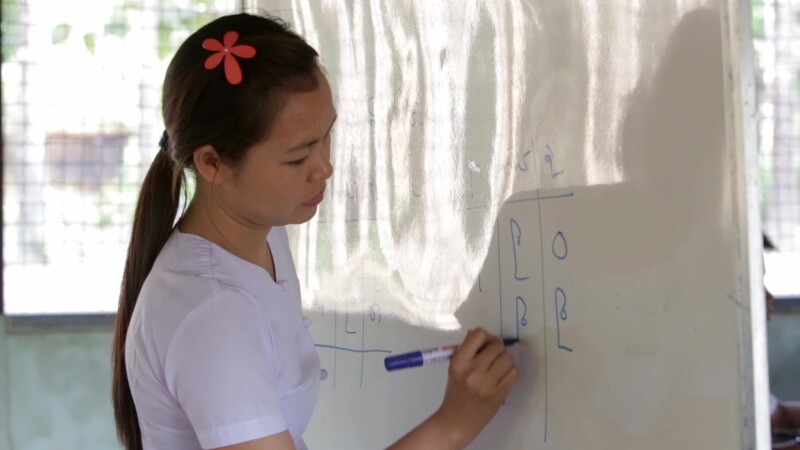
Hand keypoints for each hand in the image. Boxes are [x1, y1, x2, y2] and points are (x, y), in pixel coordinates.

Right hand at [433, 328, 518, 447]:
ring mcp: (487, 383)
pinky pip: (514, 373)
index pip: (479, 334)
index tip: (483, 345)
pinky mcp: (500, 393)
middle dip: (496, 349)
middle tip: (492, 357)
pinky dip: (510, 372)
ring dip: (505, 360)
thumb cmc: (455, 391)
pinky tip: (502, 377)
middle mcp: (473, 370)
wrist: (457, 421)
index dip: (485, 337)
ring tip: (497, 368)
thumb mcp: (454, 368)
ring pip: (508, 358)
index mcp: (459, 361)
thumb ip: (467, 350)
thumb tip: (480, 333)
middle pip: (497, 345)